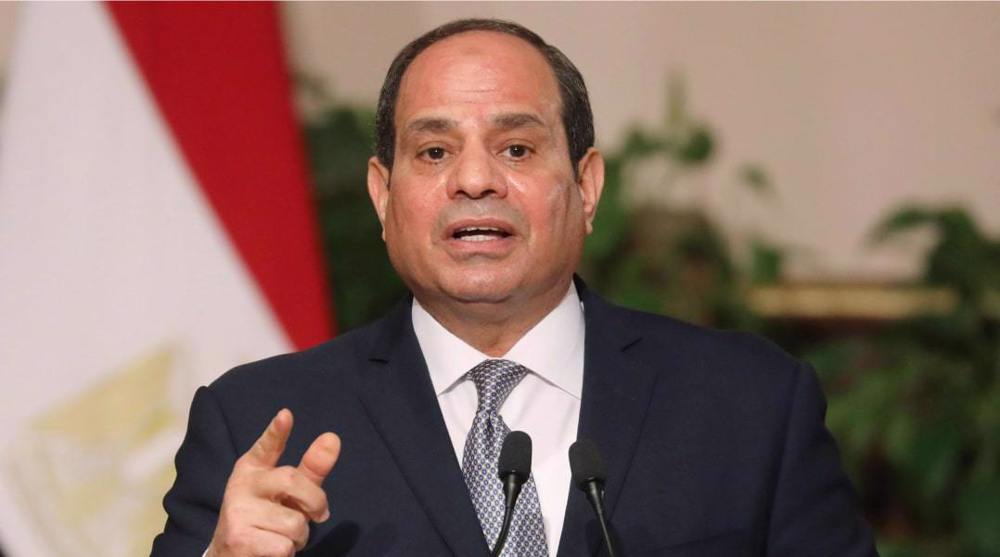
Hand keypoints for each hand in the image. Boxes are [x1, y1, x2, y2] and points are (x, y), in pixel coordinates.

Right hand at [207, 409, 340, 556]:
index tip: (286, 415)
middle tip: (315, 515)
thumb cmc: (266, 519)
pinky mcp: (240, 540)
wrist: (231, 555)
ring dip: (299, 537)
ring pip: (295, 522)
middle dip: (315, 502)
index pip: (266, 447)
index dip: (276, 432)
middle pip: (292, 481)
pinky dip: (287, 552)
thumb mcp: (287, 493)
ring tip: (282, 537)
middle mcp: (240, 486)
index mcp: (251, 468)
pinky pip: (285, 546)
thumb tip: (332, 438)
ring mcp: (237, 512)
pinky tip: (271, 551)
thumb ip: (310, 470)